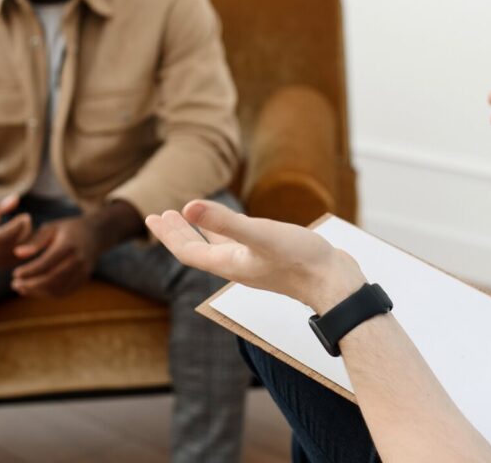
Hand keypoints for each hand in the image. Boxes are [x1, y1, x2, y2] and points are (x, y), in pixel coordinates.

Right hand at [0, 195, 32, 268]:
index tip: (25, 216)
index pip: (0, 237)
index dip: (15, 227)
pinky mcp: (4, 266)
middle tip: (26, 218)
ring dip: (28, 238)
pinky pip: (22, 258)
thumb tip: (15, 199)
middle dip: (24, 231)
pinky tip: (30, 234)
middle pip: (12, 245)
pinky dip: (29, 246)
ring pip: (20, 253)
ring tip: (26, 224)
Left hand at [11, 216, 100, 297]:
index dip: (29, 271)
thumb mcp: (51, 228)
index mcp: (69, 245)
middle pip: (52, 279)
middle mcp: (78, 260)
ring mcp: (83, 271)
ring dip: (38, 292)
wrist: (95, 234)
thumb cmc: (67, 230)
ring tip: (22, 288)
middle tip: (15, 284)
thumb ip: (35, 241)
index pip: (46, 263)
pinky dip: (48, 294)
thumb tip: (18, 254)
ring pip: (58, 289)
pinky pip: (65, 292)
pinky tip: (35, 290)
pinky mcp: (84, 279)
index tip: (15, 274)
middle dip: (31, 285)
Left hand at [146, 200, 365, 313]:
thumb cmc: (302, 260)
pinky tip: (236, 226)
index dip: (169, 235)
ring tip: (189, 218)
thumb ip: (225, 221)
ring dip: (201, 233)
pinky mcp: (274, 261)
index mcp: (230, 264)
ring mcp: (257, 265)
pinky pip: (240, 246)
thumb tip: (187, 206)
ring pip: (219, 248)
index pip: (188, 251)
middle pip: (199, 251)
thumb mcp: (260, 234)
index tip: (152, 217)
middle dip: (179, 233)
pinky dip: (228, 234)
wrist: (338, 284)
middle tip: (161, 216)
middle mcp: (239, 267)